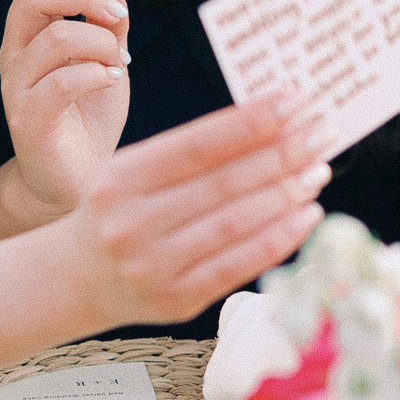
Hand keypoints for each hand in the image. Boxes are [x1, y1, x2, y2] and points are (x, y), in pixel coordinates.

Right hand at [0, 0, 133, 221]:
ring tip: (119, 63)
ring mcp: (16, 88)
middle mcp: (14, 54)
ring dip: (100, 42)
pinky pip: (60, 84)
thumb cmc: (89, 117)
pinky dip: (96, 74)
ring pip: (55, 38)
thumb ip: (109, 25)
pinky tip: (113, 81)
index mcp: (28, 34)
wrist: (74, 181)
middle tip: (116, 17)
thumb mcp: (107, 61)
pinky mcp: (28, 121)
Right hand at [69, 99, 330, 329]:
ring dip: (287, 194)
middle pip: (224, 183)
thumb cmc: (119, 212)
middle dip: (282, 153)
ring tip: (319, 169)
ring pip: (237, 224)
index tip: (295, 100)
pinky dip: (280, 238)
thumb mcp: (134, 172)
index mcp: (120, 179)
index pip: (198, 145)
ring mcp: (154, 266)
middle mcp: (132, 223)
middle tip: (322, 131)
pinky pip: (240, 265)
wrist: (77, 279)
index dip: (251, 121)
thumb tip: (272, 125)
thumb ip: (192, 153)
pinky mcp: (178, 300)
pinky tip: (308, 214)